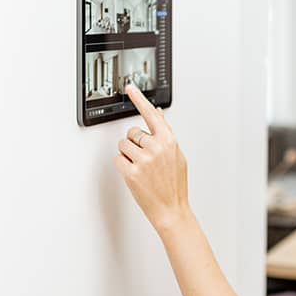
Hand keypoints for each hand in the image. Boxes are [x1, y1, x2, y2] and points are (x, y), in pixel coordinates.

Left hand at [113, 83, 189, 232]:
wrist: (172, 209)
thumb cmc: (175, 183)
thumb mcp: (176, 154)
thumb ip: (165, 133)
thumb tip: (157, 114)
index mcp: (168, 141)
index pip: (150, 114)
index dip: (139, 99)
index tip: (130, 87)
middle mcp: (155, 148)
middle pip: (132, 132)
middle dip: (135, 142)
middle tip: (145, 158)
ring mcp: (143, 160)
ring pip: (123, 145)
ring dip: (128, 153)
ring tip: (141, 167)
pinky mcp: (131, 173)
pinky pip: (118, 159)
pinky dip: (123, 165)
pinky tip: (135, 174)